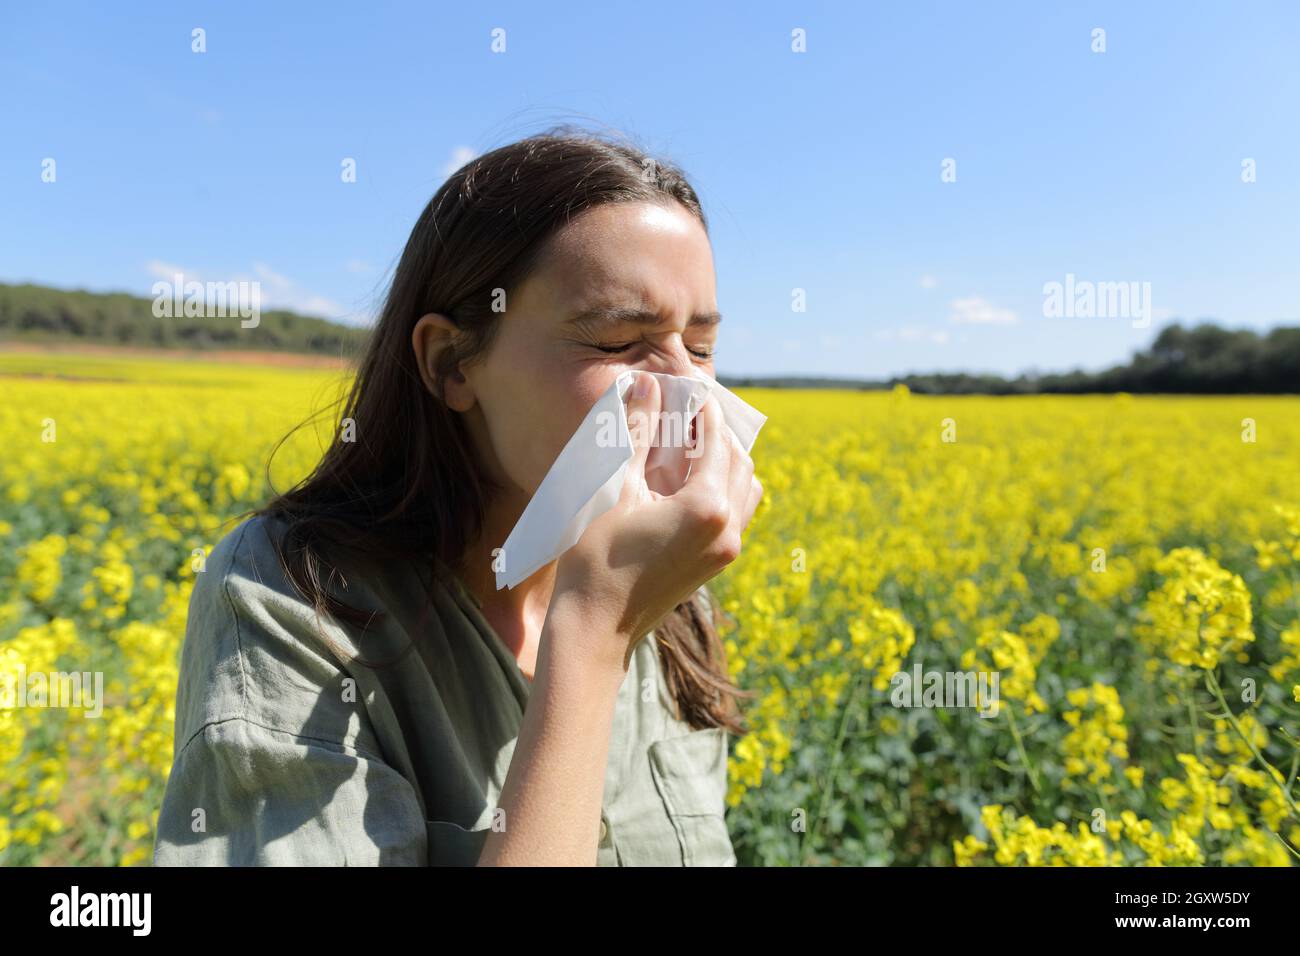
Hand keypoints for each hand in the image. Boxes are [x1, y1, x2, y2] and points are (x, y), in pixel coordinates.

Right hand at [548, 371, 762, 671]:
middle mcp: (728, 528)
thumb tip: (645, 386)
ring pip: (744, 488)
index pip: (715, 440)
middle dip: (715, 432)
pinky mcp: (717, 564)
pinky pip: (737, 514)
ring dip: (725, 461)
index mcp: (707, 506)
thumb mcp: (615, 489)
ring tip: (691, 445)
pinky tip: (690, 483)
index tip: (686, 390)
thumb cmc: (597, 560)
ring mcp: (726, 550)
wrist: (595, 628)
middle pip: (737, 461)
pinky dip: (724, 488)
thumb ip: (636, 434)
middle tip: (687, 413)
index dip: (702, 410)